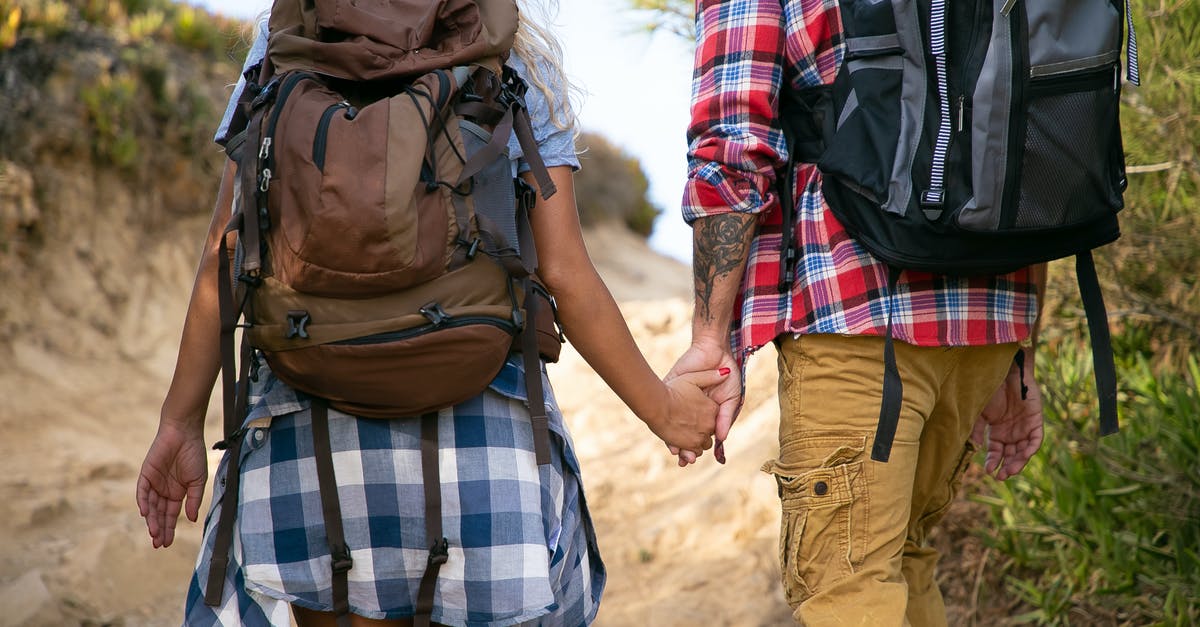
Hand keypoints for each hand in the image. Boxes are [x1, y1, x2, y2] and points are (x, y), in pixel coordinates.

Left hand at [136, 421, 208, 547]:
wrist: (185, 434)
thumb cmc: (194, 455)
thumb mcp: (198, 481)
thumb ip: (194, 500)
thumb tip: (191, 519)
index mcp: (177, 493)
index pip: (171, 515)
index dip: (169, 529)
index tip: (168, 544)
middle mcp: (164, 491)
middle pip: (159, 514)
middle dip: (159, 529)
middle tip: (159, 544)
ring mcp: (154, 483)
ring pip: (150, 506)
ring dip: (151, 520)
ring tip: (154, 534)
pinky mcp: (146, 475)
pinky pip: (142, 492)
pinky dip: (143, 502)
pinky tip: (146, 513)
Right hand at [646, 369, 725, 453]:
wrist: (656, 405)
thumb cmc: (672, 389)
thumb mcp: (692, 377)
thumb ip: (711, 375)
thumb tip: (728, 371)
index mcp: (712, 408)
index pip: (715, 415)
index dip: (704, 414)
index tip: (694, 412)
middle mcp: (710, 424)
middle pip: (710, 430)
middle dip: (702, 429)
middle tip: (688, 424)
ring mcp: (700, 436)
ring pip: (704, 443)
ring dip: (697, 440)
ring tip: (685, 434)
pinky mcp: (690, 446)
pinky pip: (695, 451)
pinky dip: (691, 449)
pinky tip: (682, 443)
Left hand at [667, 340, 742, 464]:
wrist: (715, 350)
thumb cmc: (726, 373)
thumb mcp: (730, 399)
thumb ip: (725, 418)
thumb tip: (721, 439)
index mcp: (704, 411)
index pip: (697, 433)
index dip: (696, 446)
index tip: (693, 458)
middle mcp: (690, 407)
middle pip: (683, 432)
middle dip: (684, 447)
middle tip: (685, 460)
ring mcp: (679, 397)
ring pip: (672, 422)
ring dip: (673, 438)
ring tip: (675, 452)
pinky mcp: (671, 386)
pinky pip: (665, 405)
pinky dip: (664, 420)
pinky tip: (666, 432)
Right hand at [971, 351, 1043, 480]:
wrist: (1000, 371)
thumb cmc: (986, 389)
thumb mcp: (978, 413)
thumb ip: (977, 430)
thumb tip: (974, 449)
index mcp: (997, 431)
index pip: (996, 452)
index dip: (992, 462)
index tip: (987, 471)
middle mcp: (1011, 432)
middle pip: (1012, 455)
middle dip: (1007, 467)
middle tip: (1001, 476)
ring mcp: (1024, 427)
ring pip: (1024, 451)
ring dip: (1018, 462)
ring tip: (1010, 471)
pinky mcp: (1035, 421)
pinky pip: (1036, 440)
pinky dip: (1031, 449)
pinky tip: (1024, 456)